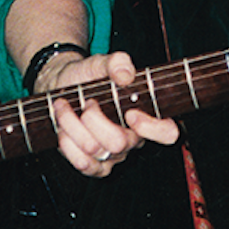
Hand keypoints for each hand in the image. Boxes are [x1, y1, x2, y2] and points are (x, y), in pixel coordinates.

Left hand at [39, 50, 181, 176]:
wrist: (61, 88)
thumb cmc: (87, 77)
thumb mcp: (101, 62)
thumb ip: (117, 62)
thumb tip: (126, 75)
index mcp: (145, 114)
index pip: (168, 132)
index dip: (152, 128)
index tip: (130, 113)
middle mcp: (133, 139)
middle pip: (119, 143)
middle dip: (94, 119)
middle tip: (87, 103)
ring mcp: (113, 156)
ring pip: (94, 150)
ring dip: (72, 125)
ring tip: (66, 107)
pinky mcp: (94, 166)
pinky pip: (82, 163)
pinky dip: (67, 142)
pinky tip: (64, 127)